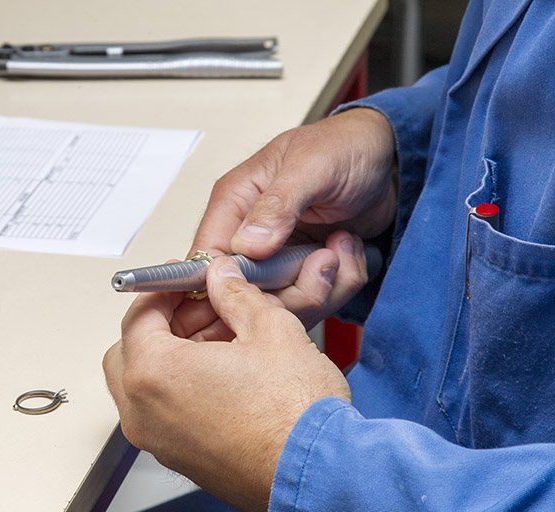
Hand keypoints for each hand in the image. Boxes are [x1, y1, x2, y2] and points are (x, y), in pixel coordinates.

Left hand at [103, 257, 350, 510]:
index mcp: (155, 373)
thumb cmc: (295, 416)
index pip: (138, 316)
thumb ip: (235, 294)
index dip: (164, 289)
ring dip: (173, 353)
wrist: (318, 473)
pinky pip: (162, 411)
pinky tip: (223, 371)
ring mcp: (159, 441)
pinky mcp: (179, 458)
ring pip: (144, 383)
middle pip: (130, 350)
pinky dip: (180, 385)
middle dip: (164, 322)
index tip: (185, 281)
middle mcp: (144, 413)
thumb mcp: (269, 329)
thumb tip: (222, 278)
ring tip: (221, 338)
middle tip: (201, 307)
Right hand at [190, 108, 395, 322]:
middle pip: (248, 293)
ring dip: (322, 286)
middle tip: (324, 262)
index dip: (228, 286)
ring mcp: (279, 256)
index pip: (209, 257)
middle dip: (292, 290)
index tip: (264, 295)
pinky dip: (340, 284)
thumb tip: (246, 244)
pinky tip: (348, 250)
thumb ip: (276, 205)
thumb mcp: (312, 167)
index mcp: (236, 201)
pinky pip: (315, 300)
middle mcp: (252, 233)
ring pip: (284, 303)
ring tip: (341, 248)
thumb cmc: (346, 146)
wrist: (390, 159)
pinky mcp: (305, 270)